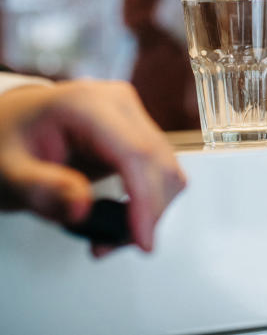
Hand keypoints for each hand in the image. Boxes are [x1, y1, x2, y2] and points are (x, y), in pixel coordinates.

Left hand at [0, 80, 185, 254]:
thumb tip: (81, 208)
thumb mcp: (9, 171)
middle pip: (159, 163)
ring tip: (109, 235)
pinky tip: (122, 217)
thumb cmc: (7, 141)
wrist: (9, 125)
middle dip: (147, 212)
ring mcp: (133, 117)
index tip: (141, 239)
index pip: (135, 153)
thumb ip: (41, 189)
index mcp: (87, 105)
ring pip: (167, 170)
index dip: (145, 199)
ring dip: (150, 210)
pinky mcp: (139, 134)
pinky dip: (148, 201)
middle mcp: (119, 105)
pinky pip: (159, 171)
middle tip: (110, 244)